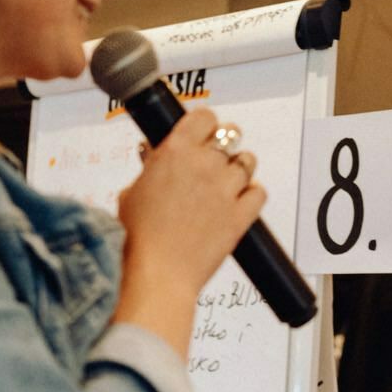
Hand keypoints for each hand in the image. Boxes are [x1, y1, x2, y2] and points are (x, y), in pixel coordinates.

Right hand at [117, 108, 265, 302]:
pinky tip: (240, 202)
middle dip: (223, 145)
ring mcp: (225, 189)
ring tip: (226, 183)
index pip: (204, 117)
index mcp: (174, 152)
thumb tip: (156, 158)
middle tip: (214, 160)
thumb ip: (151, 169)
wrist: (155, 274)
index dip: (206, 124)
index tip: (204, 131)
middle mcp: (204, 164)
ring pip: (247, 162)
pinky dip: (252, 195)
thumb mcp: (132, 193)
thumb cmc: (137, 239)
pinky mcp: (241, 215)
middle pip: (230, 135)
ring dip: (239, 169)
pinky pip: (259, 192)